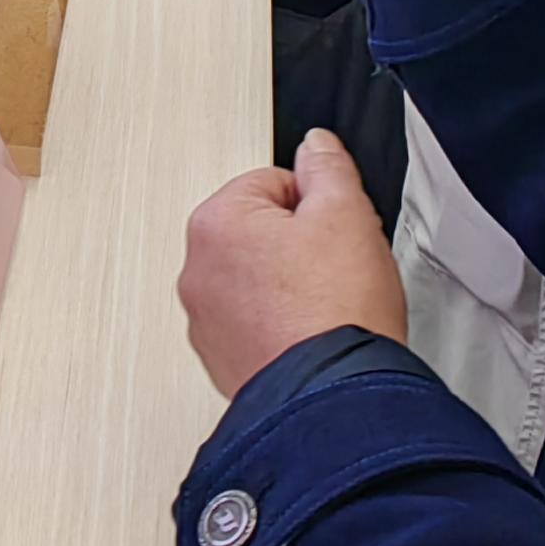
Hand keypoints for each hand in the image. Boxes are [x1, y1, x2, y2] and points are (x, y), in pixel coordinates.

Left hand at [177, 132, 406, 397]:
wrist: (336, 398)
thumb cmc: (336, 313)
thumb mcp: (347, 213)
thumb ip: (328, 167)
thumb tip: (316, 147)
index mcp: (215, 224)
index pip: (274, 183)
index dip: (318, 204)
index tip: (337, 231)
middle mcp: (197, 272)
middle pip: (260, 232)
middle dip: (300, 245)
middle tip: (336, 270)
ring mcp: (205, 322)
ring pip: (257, 280)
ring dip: (289, 286)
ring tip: (326, 307)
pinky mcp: (222, 361)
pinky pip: (255, 324)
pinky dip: (281, 326)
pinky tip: (313, 336)